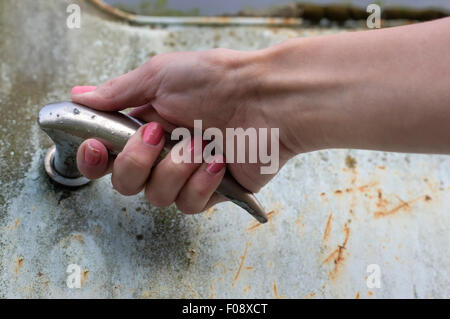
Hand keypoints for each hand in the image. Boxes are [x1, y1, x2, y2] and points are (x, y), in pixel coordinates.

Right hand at [72, 49, 298, 213]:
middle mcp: (163, 153)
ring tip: (203, 143)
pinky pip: (189, 205)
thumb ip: (119, 91)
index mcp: (146, 125)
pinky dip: (201, 183)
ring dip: (176, 168)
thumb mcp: (162, 75)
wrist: (268, 99)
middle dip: (137, 162)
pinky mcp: (211, 192)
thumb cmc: (219, 80)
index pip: (107, 154)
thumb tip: (81, 96)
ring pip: (156, 197)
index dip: (96, 158)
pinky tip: (218, 162)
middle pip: (125, 183)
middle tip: (158, 135)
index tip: (98, 148)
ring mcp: (186, 174)